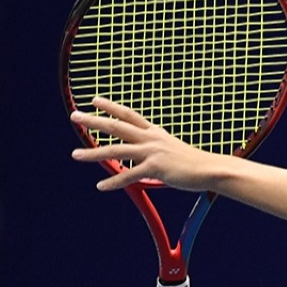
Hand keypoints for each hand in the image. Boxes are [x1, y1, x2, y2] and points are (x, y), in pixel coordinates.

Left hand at [70, 97, 216, 191]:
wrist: (211, 169)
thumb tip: (149, 160)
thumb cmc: (195, 163)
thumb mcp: (174, 151)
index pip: (129, 115)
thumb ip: (158, 152)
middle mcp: (151, 139)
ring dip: (93, 153)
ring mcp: (152, 152)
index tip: (94, 100)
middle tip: (75, 115)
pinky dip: (113, 181)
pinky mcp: (155, 168)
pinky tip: (101, 185)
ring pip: (116, 150)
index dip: (110, 107)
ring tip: (75, 155)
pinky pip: (129, 175)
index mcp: (155, 133)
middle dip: (94, 121)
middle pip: (116, 127)